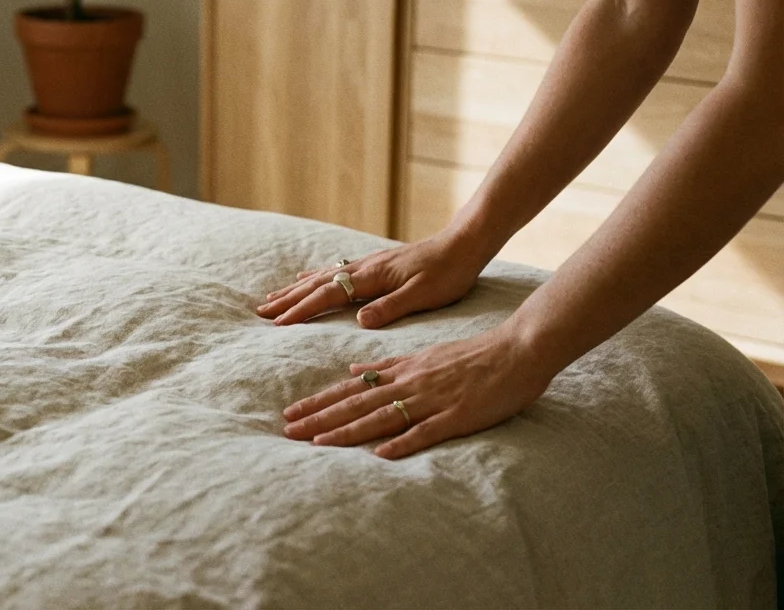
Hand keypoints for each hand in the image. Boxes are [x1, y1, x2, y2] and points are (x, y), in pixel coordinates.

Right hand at [256, 227, 495, 327]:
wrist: (463, 244)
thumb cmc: (448, 273)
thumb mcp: (423, 295)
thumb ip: (391, 307)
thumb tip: (359, 321)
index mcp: (372, 278)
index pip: (328, 296)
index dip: (301, 310)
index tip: (277, 324)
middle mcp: (363, 269)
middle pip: (317, 284)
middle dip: (288, 299)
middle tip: (261, 311)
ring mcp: (366, 265)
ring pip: (322, 277)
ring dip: (295, 289)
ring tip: (273, 297)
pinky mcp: (374, 264)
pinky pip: (334, 270)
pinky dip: (313, 277)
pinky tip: (305, 278)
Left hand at [280, 325, 557, 457]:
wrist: (518, 349)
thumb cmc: (472, 355)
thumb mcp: (422, 355)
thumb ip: (388, 366)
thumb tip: (353, 372)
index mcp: (402, 370)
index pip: (351, 388)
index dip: (320, 401)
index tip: (291, 412)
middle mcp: (410, 383)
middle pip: (357, 403)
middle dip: (320, 417)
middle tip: (287, 430)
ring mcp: (432, 400)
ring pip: (382, 417)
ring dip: (348, 430)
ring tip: (317, 442)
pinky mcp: (457, 416)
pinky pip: (425, 431)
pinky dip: (402, 442)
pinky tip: (379, 455)